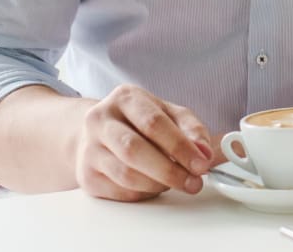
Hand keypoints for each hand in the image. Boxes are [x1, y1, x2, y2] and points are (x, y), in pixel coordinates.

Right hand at [74, 84, 213, 201]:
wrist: (97, 132)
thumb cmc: (138, 121)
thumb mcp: (168, 113)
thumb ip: (191, 129)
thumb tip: (205, 153)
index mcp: (125, 98)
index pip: (154, 123)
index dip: (180, 146)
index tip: (201, 164)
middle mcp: (101, 120)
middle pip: (135, 150)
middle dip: (170, 170)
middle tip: (193, 182)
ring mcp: (89, 149)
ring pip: (126, 175)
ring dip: (158, 184)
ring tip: (178, 182)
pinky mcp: (86, 176)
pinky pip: (119, 192)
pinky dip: (144, 193)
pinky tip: (156, 186)